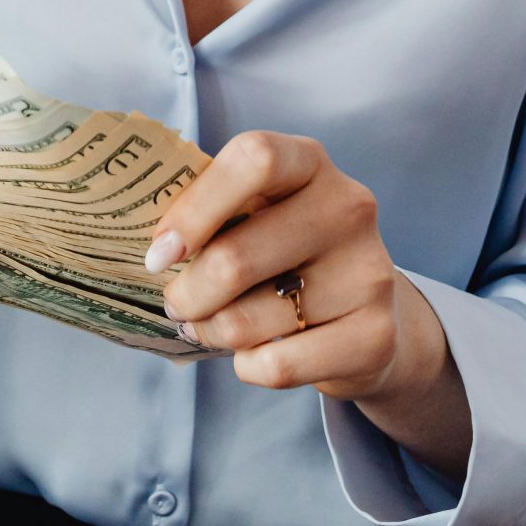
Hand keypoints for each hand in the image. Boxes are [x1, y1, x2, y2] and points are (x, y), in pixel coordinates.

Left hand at [147, 128, 427, 401]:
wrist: (367, 319)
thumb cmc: (287, 255)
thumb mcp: (259, 213)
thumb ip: (213, 212)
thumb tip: (150, 248)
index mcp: (310, 162)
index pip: (253, 159)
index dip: (195, 207)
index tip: (160, 254)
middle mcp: (348, 207)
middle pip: (235, 258)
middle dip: (188, 294)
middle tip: (176, 306)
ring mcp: (367, 272)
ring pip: (249, 320)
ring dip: (213, 332)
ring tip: (213, 327)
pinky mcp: (374, 336)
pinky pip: (278, 364)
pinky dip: (248, 367)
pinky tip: (255, 354)